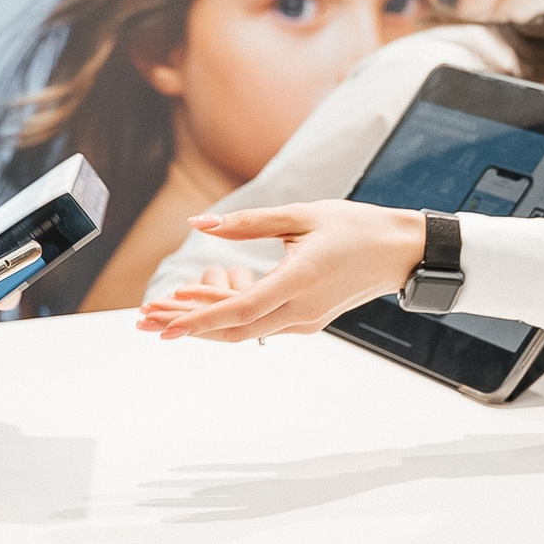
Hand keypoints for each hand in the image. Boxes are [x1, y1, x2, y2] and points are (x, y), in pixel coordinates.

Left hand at [135, 201, 425, 342]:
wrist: (400, 253)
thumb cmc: (355, 228)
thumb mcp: (301, 214)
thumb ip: (248, 222)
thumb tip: (200, 223)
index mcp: (299, 283)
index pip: (240, 309)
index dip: (199, 319)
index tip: (164, 328)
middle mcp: (299, 312)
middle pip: (233, 328)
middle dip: (185, 325)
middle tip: (143, 320)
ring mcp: (303, 321)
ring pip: (242, 329)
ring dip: (200, 322)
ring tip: (159, 312)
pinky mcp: (304, 320)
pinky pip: (256, 323)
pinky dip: (224, 314)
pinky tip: (196, 300)